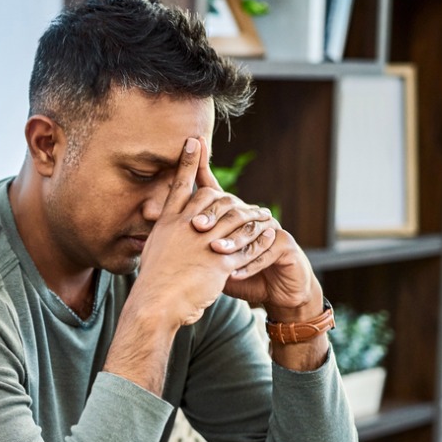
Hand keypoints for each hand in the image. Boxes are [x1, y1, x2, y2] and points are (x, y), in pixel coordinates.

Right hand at [130, 137, 278, 328]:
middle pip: (212, 198)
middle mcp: (186, 225)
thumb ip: (163, 236)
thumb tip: (162, 229)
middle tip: (245, 198)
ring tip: (264, 214)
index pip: (180, 185)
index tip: (195, 141)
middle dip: (229, 194)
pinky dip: (258, 238)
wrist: (156, 304)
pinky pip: (244, 245)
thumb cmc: (152, 283)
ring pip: (234, 219)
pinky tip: (269, 234)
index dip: (188, 162)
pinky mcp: (219, 260)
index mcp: (168, 222)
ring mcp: (203, 241)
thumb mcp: (152, 250)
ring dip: (252, 214)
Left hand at [189, 140, 322, 321]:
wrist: (274, 293)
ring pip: (249, 228)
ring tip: (215, 250)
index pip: (212, 189)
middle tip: (196, 226)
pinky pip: (268, 250)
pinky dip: (250, 262)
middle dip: (213, 215)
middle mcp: (251, 215)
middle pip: (231, 207)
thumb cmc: (236, 274)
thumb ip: (188, 239)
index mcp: (230, 214)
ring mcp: (270, 227)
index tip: (190, 149)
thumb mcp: (208, 258)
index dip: (200, 168)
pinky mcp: (286, 244)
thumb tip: (155, 220)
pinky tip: (235, 272)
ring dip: (231, 241)